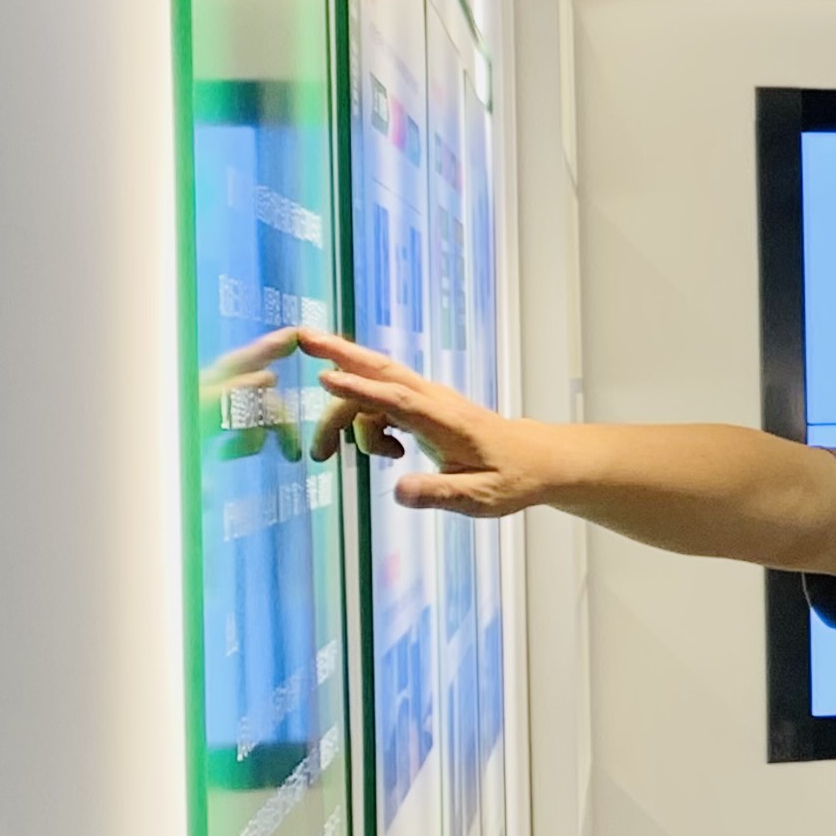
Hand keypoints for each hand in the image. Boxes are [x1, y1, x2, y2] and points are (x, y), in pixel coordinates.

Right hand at [298, 331, 556, 515]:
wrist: (537, 460)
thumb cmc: (512, 478)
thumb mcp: (481, 498)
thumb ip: (439, 494)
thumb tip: (397, 492)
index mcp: (447, 421)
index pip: (398, 399)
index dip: (361, 389)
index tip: (325, 378)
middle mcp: (434, 401)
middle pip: (382, 369)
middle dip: (340, 353)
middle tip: (298, 337)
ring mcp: (427, 399)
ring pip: (373, 388)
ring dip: (342, 413)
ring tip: (324, 453)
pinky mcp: (423, 406)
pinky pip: (380, 403)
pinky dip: (365, 423)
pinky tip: (385, 452)